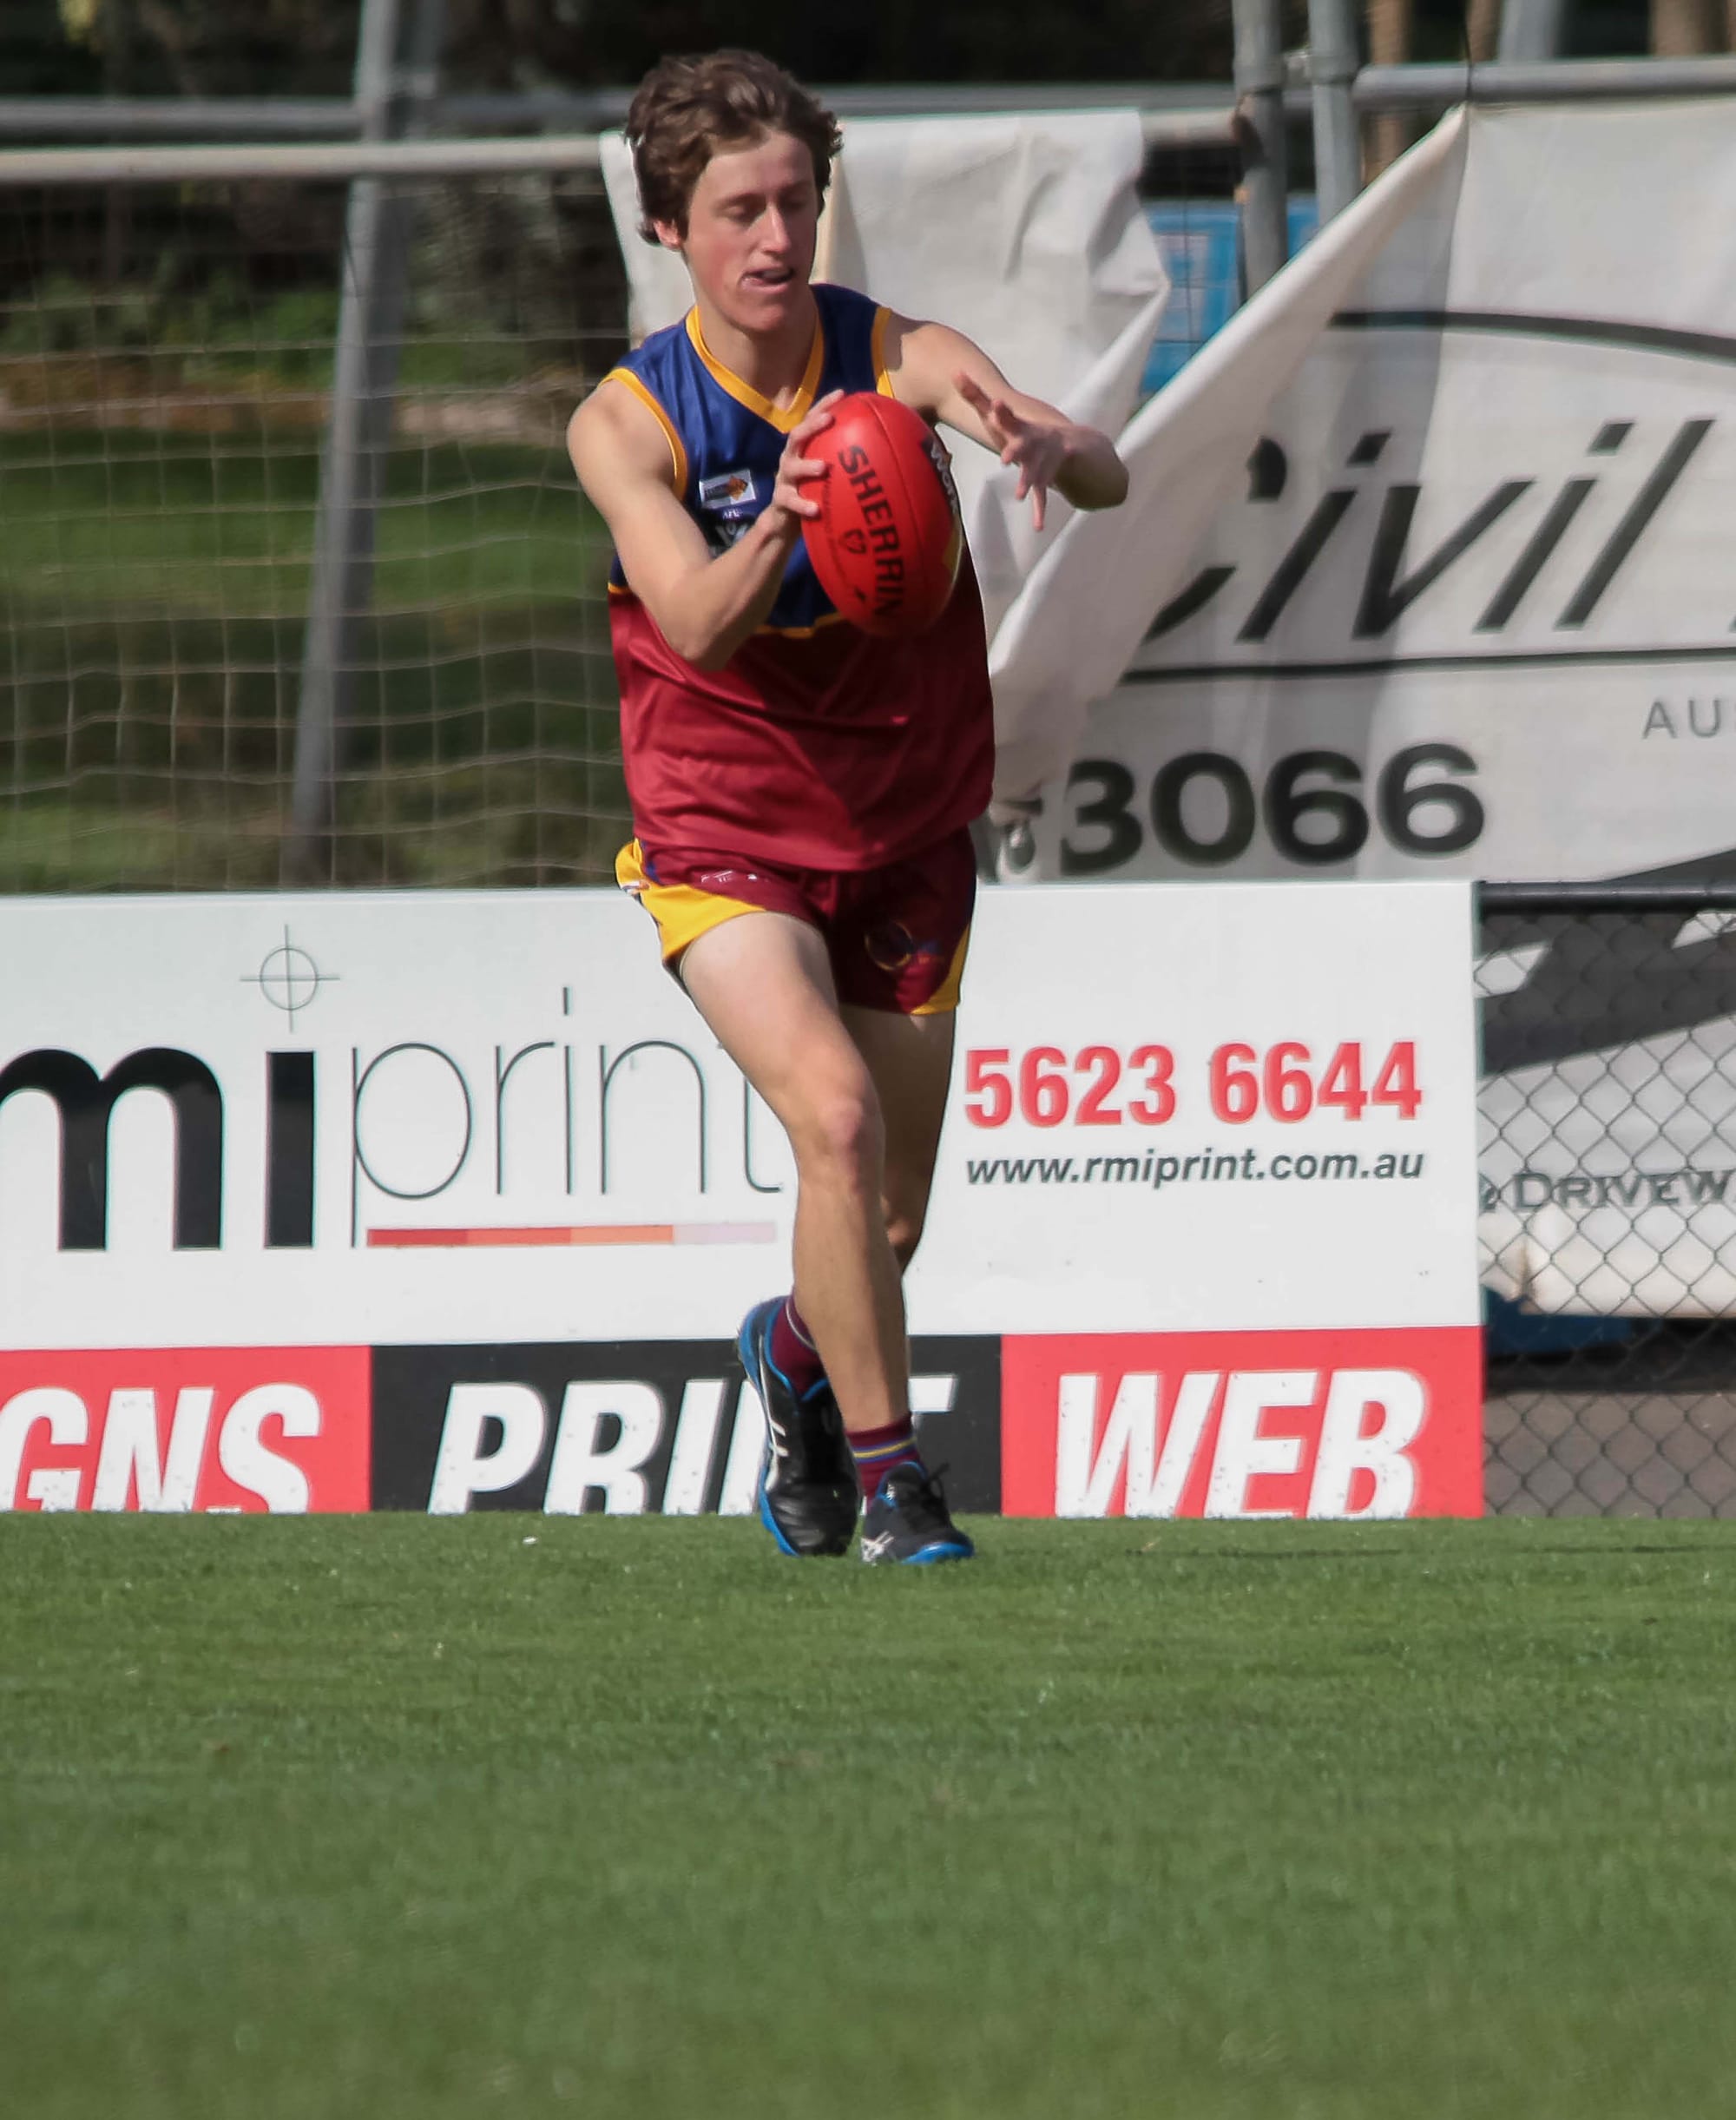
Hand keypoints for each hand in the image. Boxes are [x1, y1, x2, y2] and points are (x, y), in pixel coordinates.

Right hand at [768, 388, 841, 527]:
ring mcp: (784, 478)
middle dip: (813, 425)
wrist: (784, 521)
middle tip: (829, 419)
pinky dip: (803, 504)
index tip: (842, 393)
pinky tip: (816, 509)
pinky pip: (791, 501)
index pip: (811, 420)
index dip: (824, 405)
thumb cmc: (812, 492)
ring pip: (792, 468)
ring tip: (823, 467)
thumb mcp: (826, 474)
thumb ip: (843, 461)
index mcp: (802, 448)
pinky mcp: (781, 500)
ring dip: (807, 466)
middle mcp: (791, 458)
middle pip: (798, 435)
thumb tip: (880, 452)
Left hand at [954, 371, 1069, 530]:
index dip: (1000, 411)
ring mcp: (1042, 460)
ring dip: (1026, 482)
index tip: (996, 404)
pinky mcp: (1048, 479)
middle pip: (1023, 444)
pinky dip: (1040, 511)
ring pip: (1033, 472)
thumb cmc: (1021, 430)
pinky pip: (1043, 497)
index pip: (1006, 416)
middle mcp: (1032, 441)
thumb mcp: (999, 416)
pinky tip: (1039, 526)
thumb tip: (954, 371)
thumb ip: (976, 395)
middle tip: (1005, 459)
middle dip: (1015, 450)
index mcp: (1018, 427)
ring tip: (1017, 495)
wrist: (1068, 443)